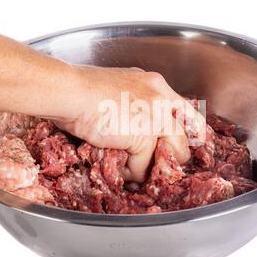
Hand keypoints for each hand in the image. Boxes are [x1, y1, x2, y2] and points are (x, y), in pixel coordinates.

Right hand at [50, 65, 205, 181]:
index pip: (183, 109)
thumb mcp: (116, 87)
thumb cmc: (80, 88)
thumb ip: (132, 102)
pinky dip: (131, 172)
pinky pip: (143, 165)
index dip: (186, 130)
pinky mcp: (144, 136)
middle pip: (183, 135)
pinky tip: (119, 168)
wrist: (70, 91)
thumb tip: (131, 123)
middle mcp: (160, 98)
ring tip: (138, 170)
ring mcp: (155, 117)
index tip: (183, 143)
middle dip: (174, 154)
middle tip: (160, 165)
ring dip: (154, 166)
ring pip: (170, 153)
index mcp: (154, 83)